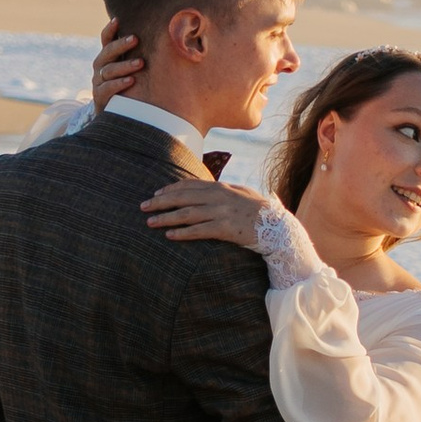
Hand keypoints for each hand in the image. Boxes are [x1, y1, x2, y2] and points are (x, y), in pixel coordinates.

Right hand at [90, 22, 144, 112]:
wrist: (116, 114)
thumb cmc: (131, 87)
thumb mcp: (133, 69)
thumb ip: (142, 55)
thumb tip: (170, 38)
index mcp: (108, 57)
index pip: (106, 40)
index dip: (110, 30)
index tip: (117, 20)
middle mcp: (101, 66)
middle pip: (107, 52)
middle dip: (121, 45)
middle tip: (136, 39)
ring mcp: (98, 81)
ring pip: (109, 70)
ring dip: (124, 65)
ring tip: (140, 63)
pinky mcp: (99, 96)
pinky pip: (107, 88)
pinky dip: (118, 84)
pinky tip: (131, 81)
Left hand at [140, 174, 270, 249]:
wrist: (277, 226)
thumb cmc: (258, 210)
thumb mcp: (240, 193)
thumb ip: (222, 190)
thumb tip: (207, 188)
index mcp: (220, 187)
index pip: (189, 185)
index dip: (170, 189)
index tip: (155, 193)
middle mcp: (218, 197)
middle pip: (183, 198)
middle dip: (161, 202)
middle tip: (143, 206)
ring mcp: (221, 213)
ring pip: (187, 214)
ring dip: (166, 218)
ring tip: (150, 222)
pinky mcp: (225, 229)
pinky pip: (199, 231)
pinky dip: (183, 233)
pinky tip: (169, 235)